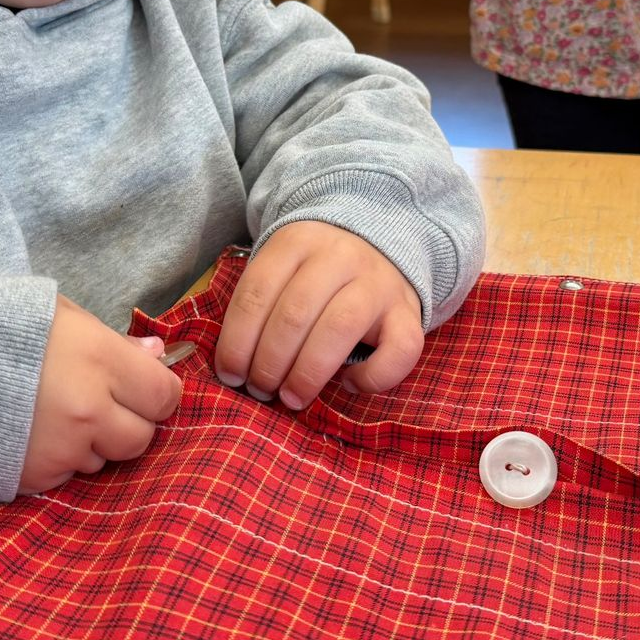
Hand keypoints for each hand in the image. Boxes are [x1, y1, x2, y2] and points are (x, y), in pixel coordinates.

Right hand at [18, 296, 182, 493]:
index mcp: (100, 363)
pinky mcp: (30, 480)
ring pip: (100, 460)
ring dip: (88, 442)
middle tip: (97, 400)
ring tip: (49, 411)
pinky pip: (63, 478)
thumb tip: (156, 355)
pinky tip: (26, 430)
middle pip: (140, 438)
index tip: (142, 385)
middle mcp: (88, 413)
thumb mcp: (60, 314)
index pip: (164, 397)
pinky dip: (54, 460)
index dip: (156, 391)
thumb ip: (113, 341)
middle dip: (126, 421)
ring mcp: (59, 452)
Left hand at [213, 222, 424, 410]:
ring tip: (291, 398)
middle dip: (268, 363)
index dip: (237, 341)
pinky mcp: (409, 313)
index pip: (257, 293)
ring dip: (307, 372)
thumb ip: (261, 305)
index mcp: (297, 241)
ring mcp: (378, 283)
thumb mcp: (283, 268)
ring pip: (340, 328)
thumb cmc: (316, 273)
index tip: (230, 375)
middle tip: (259, 390)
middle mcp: (340, 256)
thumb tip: (234, 368)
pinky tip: (350, 385)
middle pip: (295, 313)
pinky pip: (399, 350)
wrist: (381, 244)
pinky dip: (372, 377)